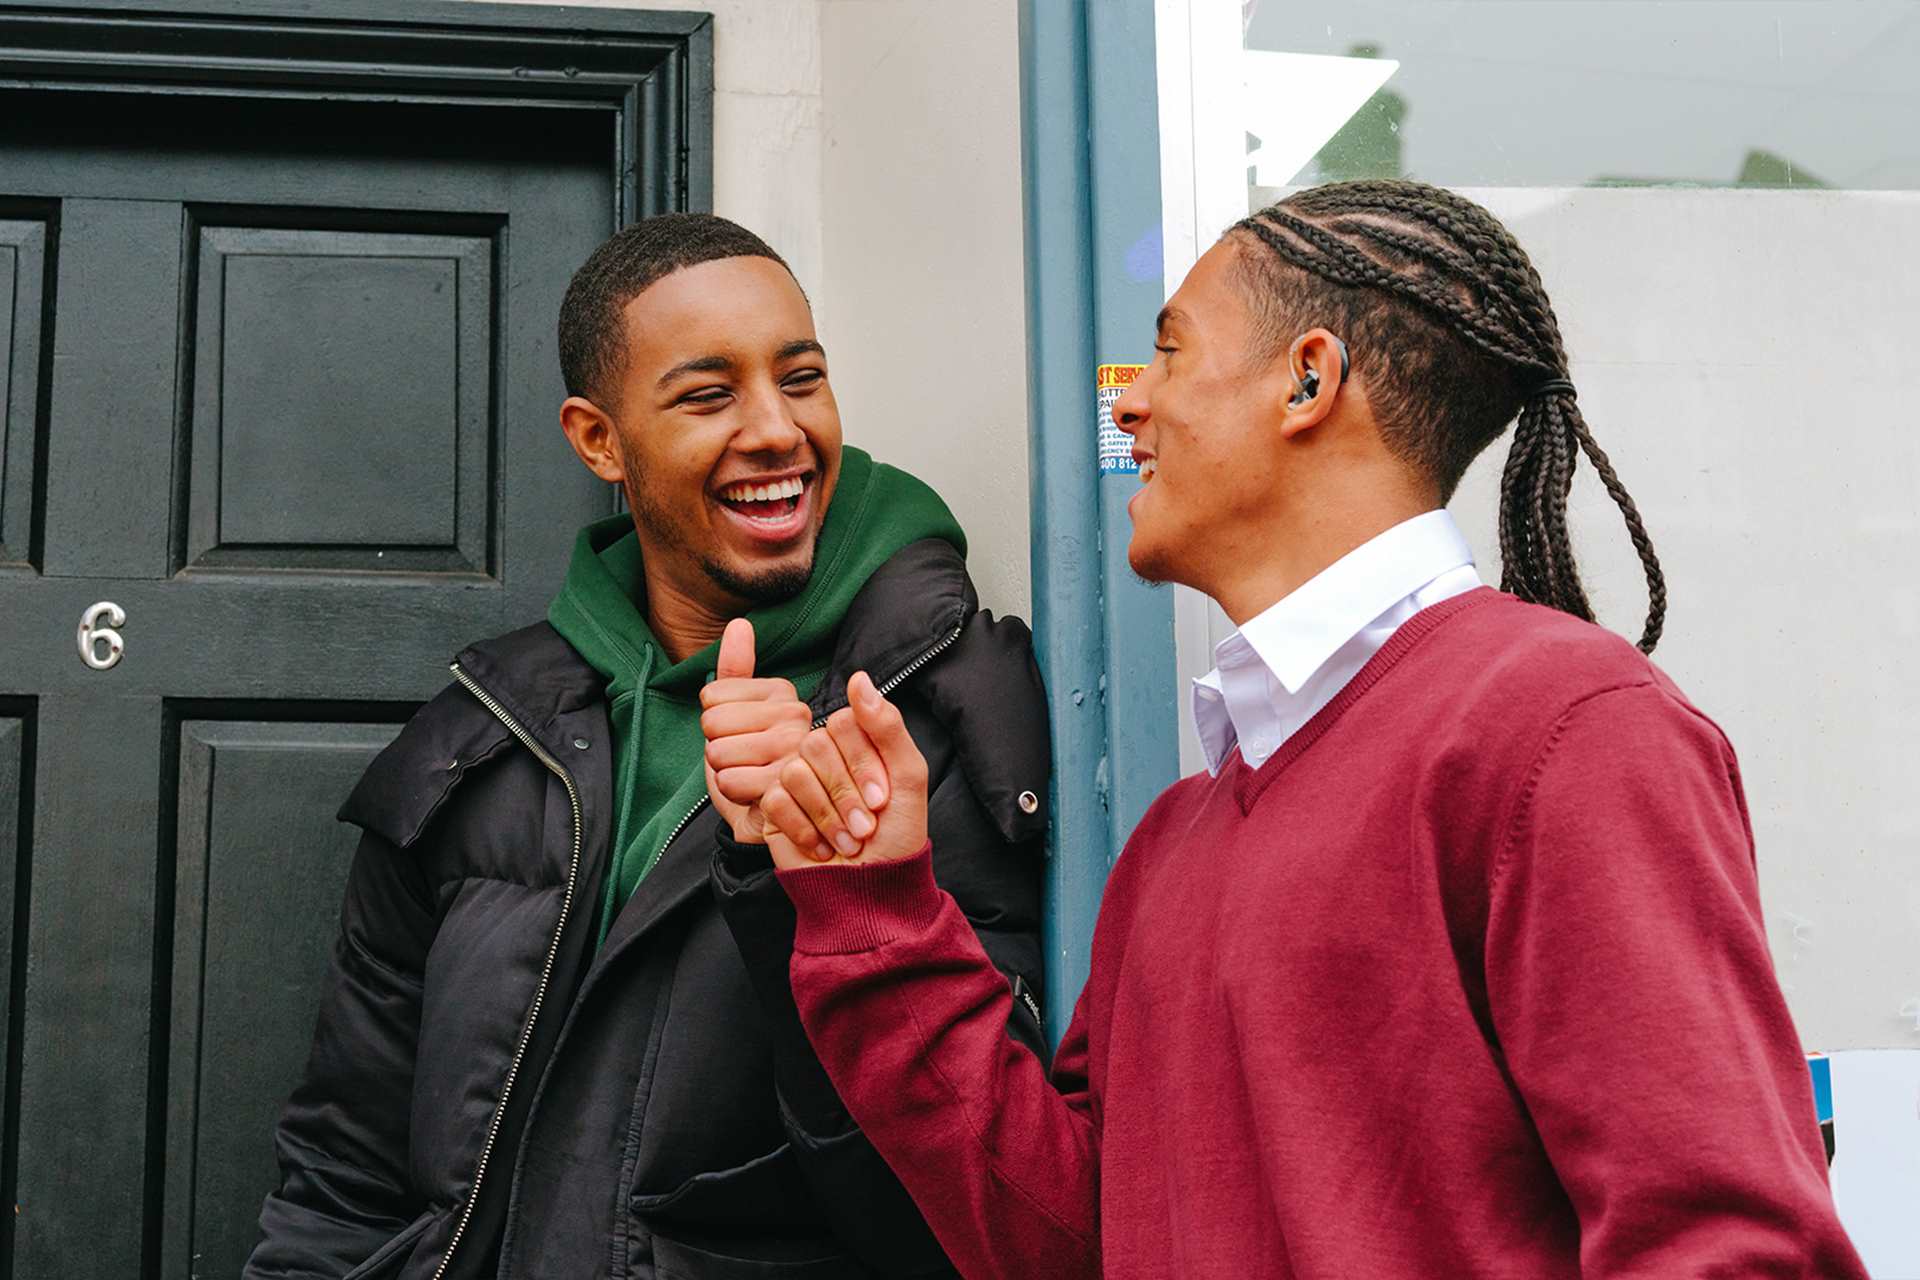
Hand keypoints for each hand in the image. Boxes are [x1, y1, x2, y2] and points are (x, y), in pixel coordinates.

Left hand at [699, 618, 813, 843]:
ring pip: (718, 753)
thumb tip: (740, 623)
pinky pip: (729, 781)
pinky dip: (733, 794)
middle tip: (744, 761)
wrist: (775, 819)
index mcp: (783, 694)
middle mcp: (796, 716)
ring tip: (749, 778)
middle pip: (712, 722)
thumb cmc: (755, 766)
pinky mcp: (787, 784)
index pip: (710, 696)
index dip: (714, 723)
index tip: (742, 736)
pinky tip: (753, 796)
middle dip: (716, 749)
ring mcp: (795, 750)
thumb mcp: (739, 714)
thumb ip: (736, 670)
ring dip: (723, 773)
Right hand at [759, 671, 928, 871]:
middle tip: (865, 827)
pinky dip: (804, 829)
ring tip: (847, 843)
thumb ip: (887, 726)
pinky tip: (822, 849)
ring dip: (827, 816)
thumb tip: (859, 678)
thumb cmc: (896, 836)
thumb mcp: (908, 777)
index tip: (882, 799)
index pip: (844, 722)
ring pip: (794, 771)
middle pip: (816, 745)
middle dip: (845, 794)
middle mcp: (823, 755)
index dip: (862, 762)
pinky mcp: (774, 807)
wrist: (871, 891)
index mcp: (856, 741)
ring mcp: (795, 779)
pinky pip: (776, 799)